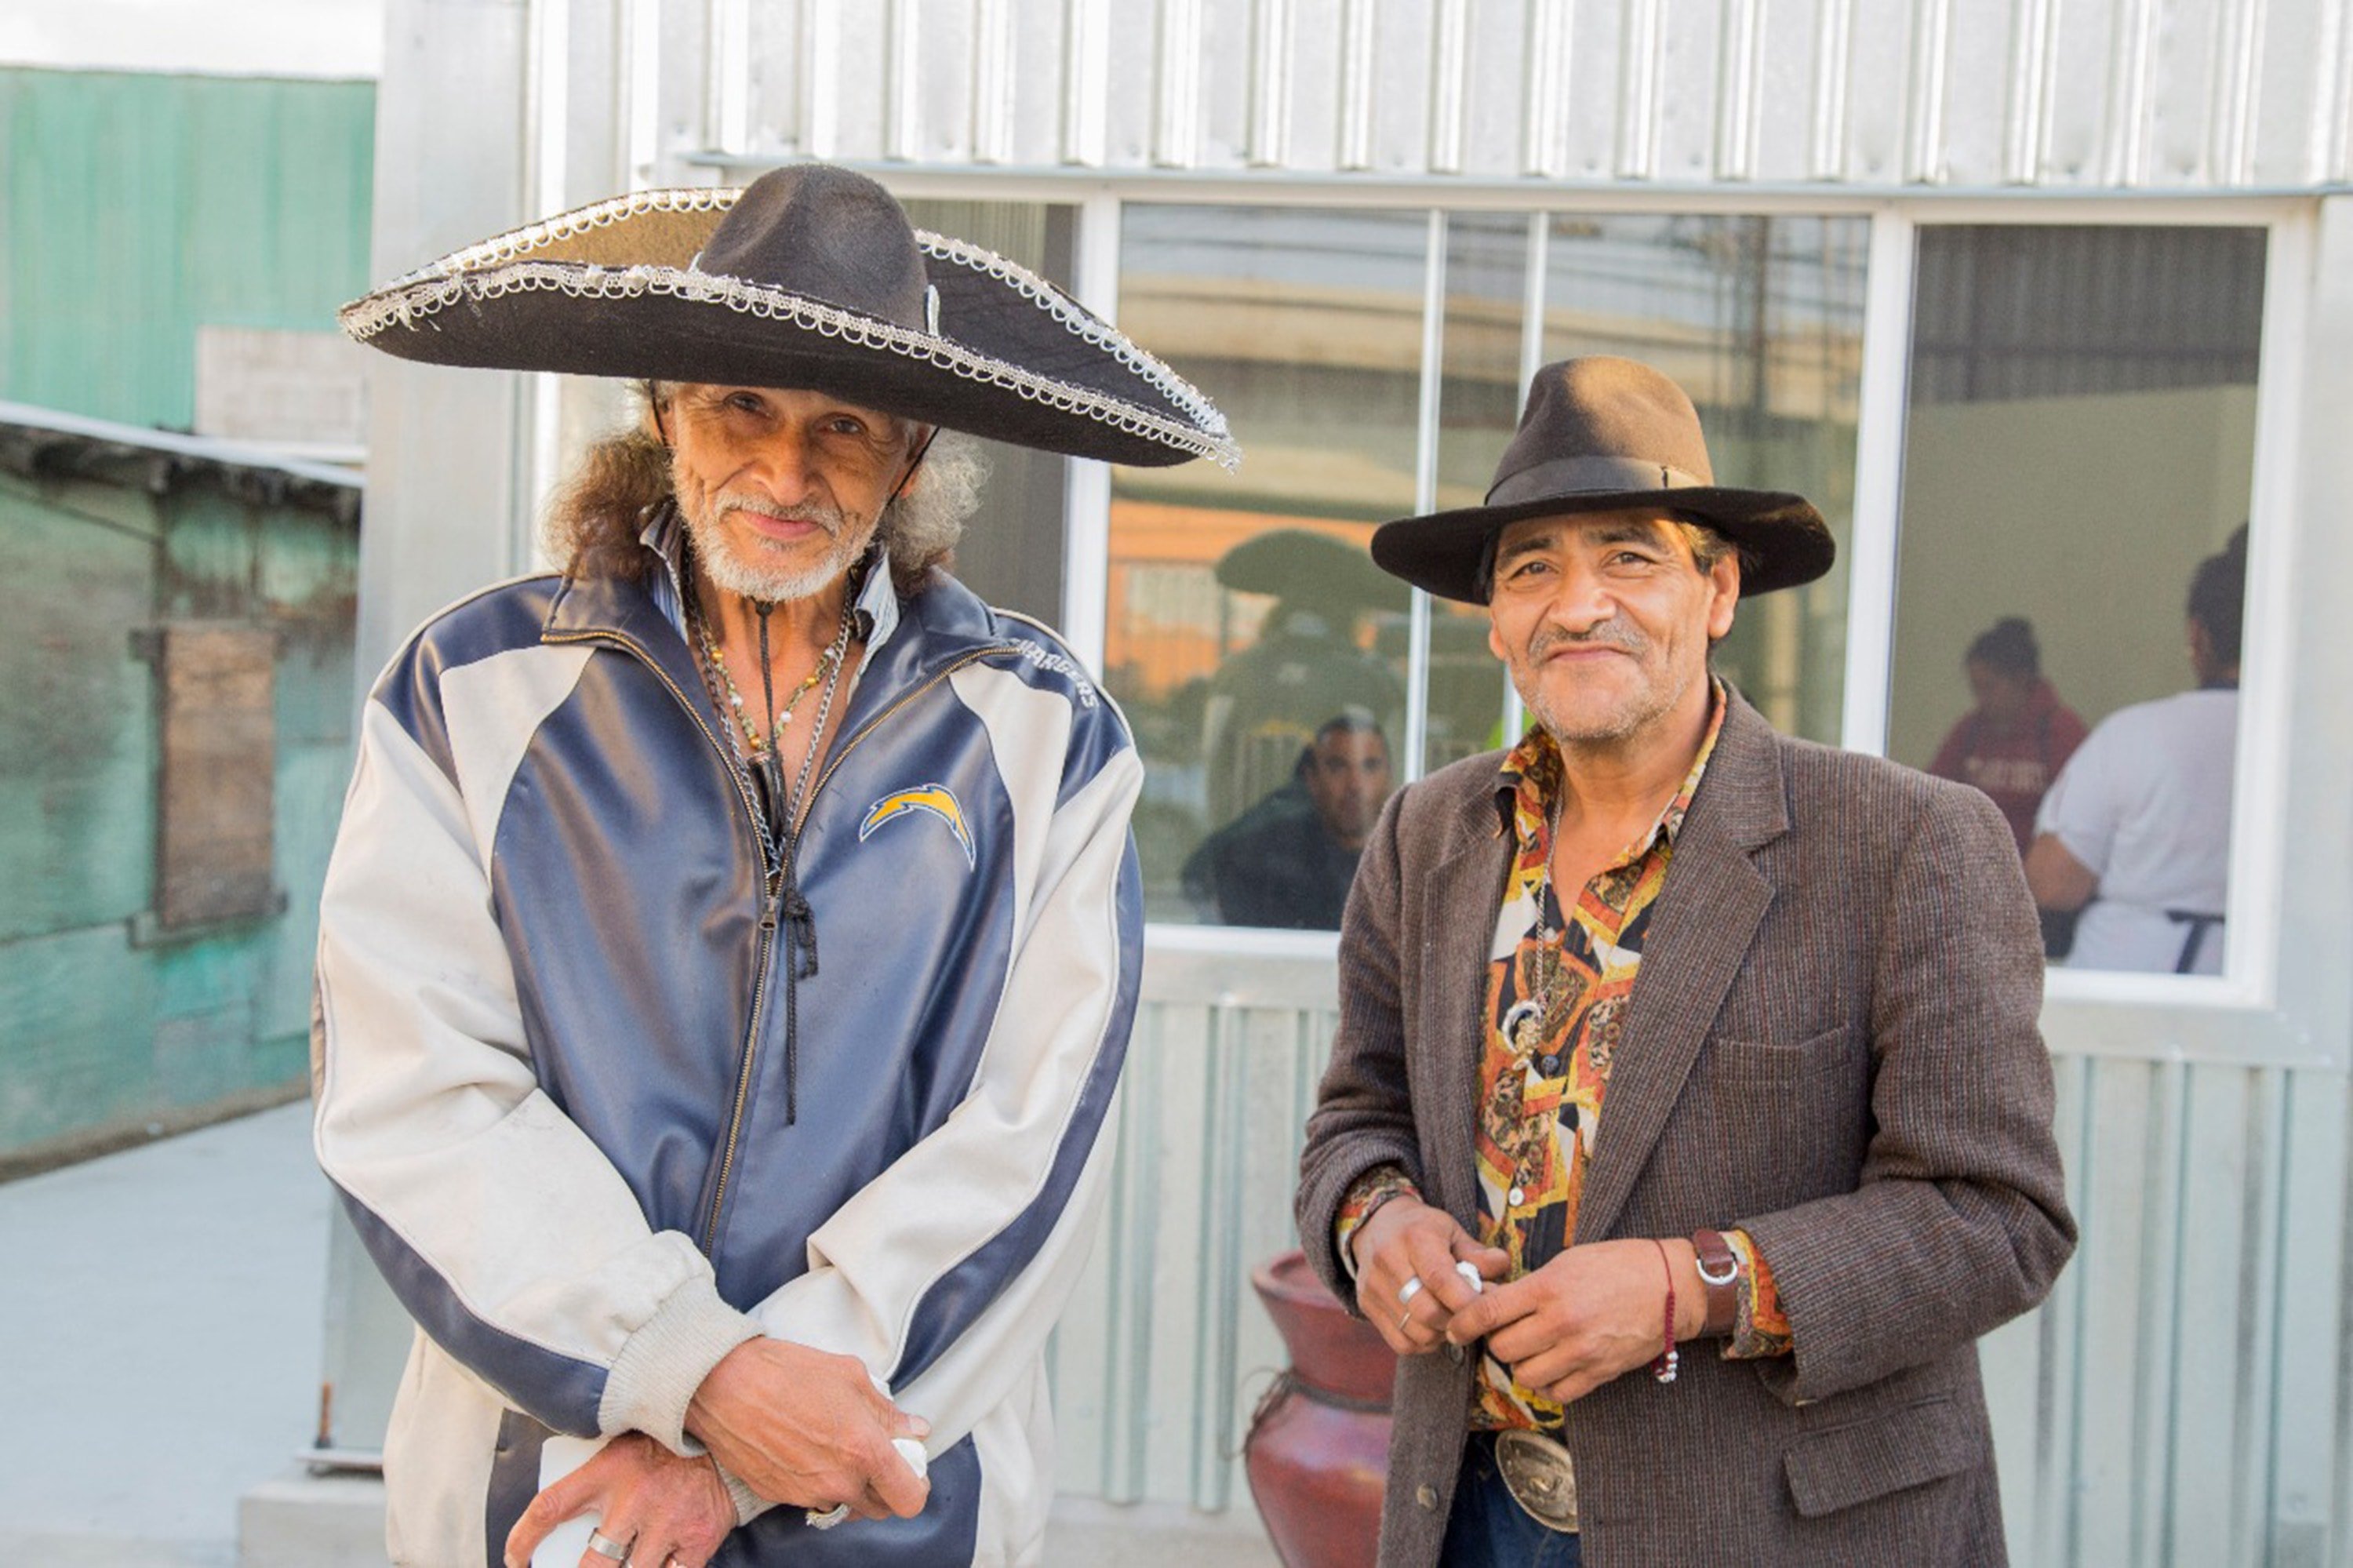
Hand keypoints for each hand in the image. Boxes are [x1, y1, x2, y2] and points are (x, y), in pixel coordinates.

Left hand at [501, 1432, 731, 1567]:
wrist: (730, 1438)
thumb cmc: (665, 1447)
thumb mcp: (623, 1448)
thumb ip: (595, 1477)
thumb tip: (562, 1519)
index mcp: (609, 1469)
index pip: (549, 1507)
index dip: (522, 1539)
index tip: (514, 1560)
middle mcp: (635, 1499)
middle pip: (592, 1567)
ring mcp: (668, 1523)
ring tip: (625, 1561)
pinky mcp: (697, 1540)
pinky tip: (658, 1561)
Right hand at [684, 1339, 930, 1519]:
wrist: (722, 1385)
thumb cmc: (786, 1373)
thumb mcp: (849, 1376)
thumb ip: (887, 1411)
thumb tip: (914, 1429)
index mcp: (864, 1451)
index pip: (909, 1498)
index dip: (915, 1485)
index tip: (909, 1467)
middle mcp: (838, 1482)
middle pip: (881, 1509)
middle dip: (885, 1487)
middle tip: (876, 1456)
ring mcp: (807, 1494)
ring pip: (846, 1507)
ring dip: (851, 1487)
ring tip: (838, 1449)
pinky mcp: (779, 1497)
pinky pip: (812, 1500)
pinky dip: (818, 1484)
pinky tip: (807, 1450)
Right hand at [1350, 1195, 1508, 1354]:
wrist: (1377, 1225)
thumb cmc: (1424, 1230)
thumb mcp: (1452, 1230)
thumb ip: (1477, 1252)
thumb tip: (1502, 1265)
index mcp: (1414, 1237)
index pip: (1439, 1278)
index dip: (1466, 1301)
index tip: (1485, 1310)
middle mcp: (1387, 1261)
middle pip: (1426, 1311)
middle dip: (1456, 1321)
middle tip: (1470, 1317)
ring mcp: (1373, 1286)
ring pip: (1415, 1332)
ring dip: (1442, 1335)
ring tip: (1451, 1319)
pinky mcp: (1366, 1305)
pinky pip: (1401, 1343)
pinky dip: (1424, 1343)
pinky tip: (1433, 1327)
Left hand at [1444, 1237, 1702, 1403]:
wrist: (1672, 1286)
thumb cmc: (1618, 1265)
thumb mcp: (1568, 1261)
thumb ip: (1532, 1285)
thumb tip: (1495, 1301)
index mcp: (1549, 1288)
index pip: (1489, 1312)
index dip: (1463, 1323)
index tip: (1454, 1328)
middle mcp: (1561, 1323)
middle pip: (1503, 1349)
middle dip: (1497, 1341)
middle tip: (1505, 1331)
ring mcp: (1581, 1352)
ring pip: (1525, 1376)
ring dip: (1522, 1365)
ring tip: (1532, 1349)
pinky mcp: (1599, 1373)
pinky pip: (1557, 1393)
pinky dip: (1548, 1384)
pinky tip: (1552, 1367)